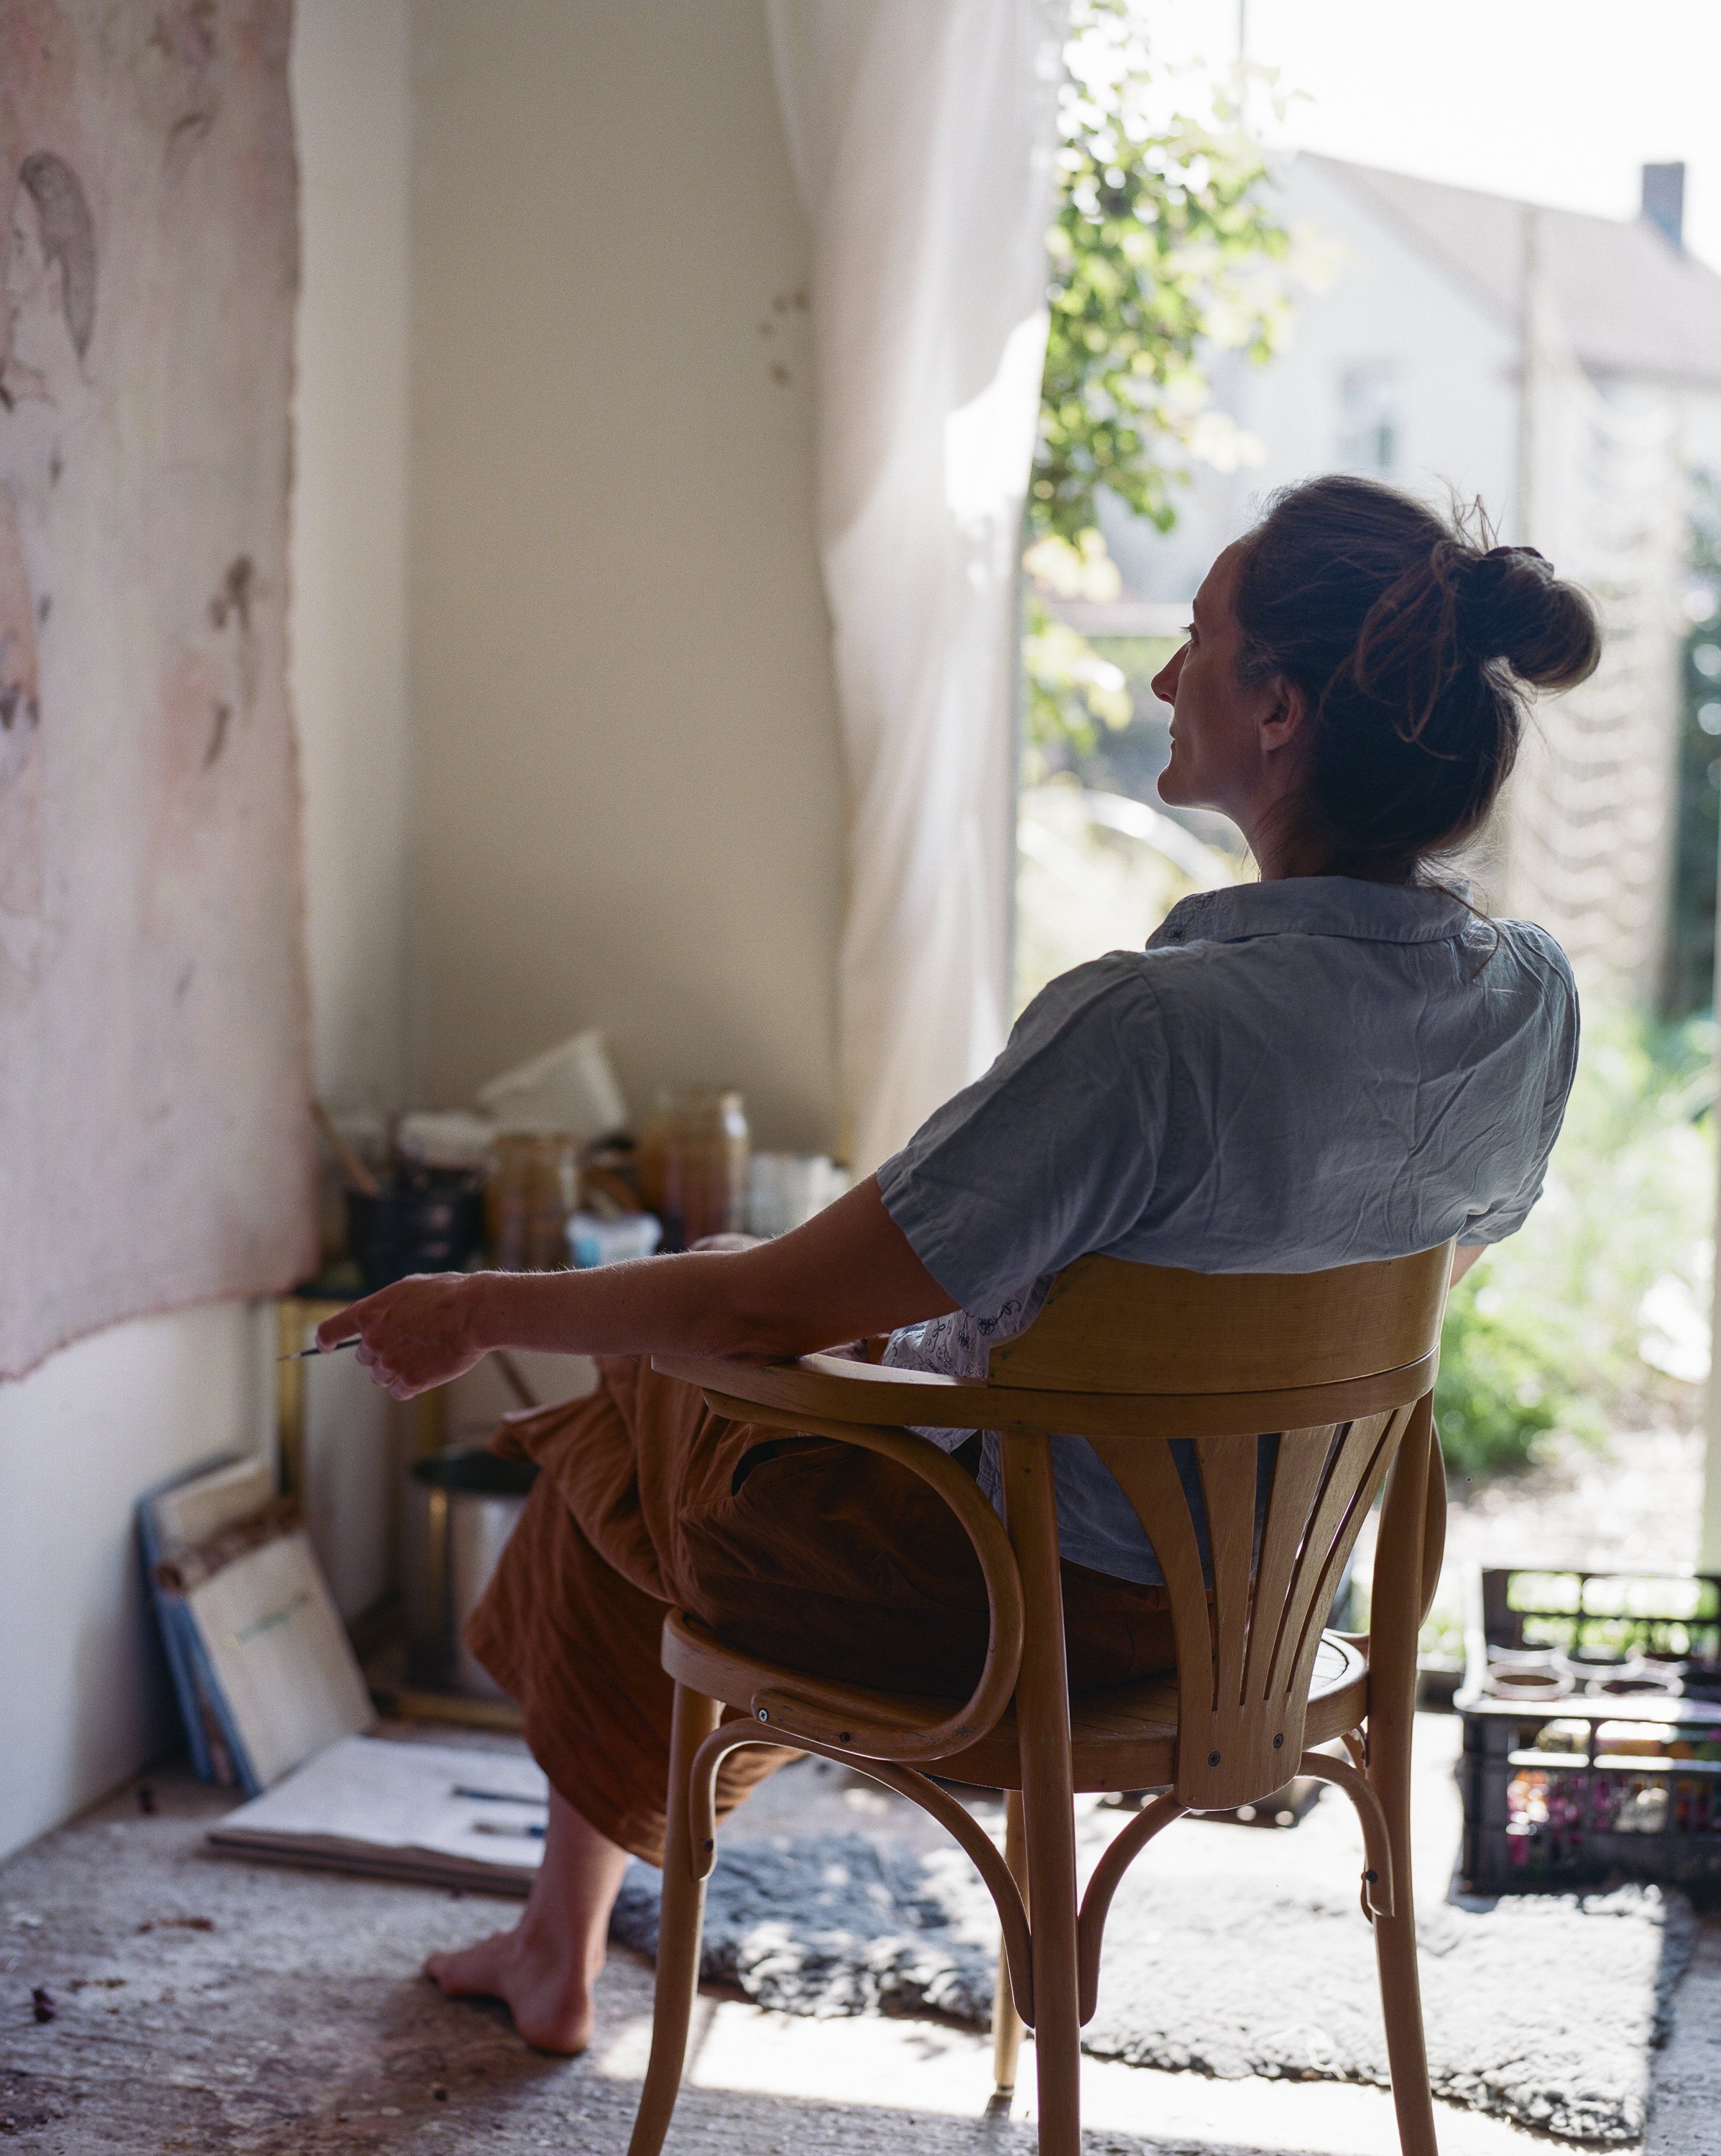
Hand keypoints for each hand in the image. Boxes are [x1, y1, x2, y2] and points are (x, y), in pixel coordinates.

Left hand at [316, 1272, 489, 1398]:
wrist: (475, 1312)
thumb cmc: (449, 1295)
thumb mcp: (409, 1289)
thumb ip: (386, 1307)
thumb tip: (380, 1318)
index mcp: (369, 1313)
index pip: (330, 1330)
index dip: (325, 1341)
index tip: (325, 1347)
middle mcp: (373, 1339)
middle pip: (365, 1359)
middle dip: (383, 1354)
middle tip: (411, 1344)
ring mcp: (389, 1362)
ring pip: (381, 1378)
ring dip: (398, 1371)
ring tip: (424, 1355)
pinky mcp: (409, 1381)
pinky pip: (400, 1391)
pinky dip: (411, 1385)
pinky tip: (429, 1370)